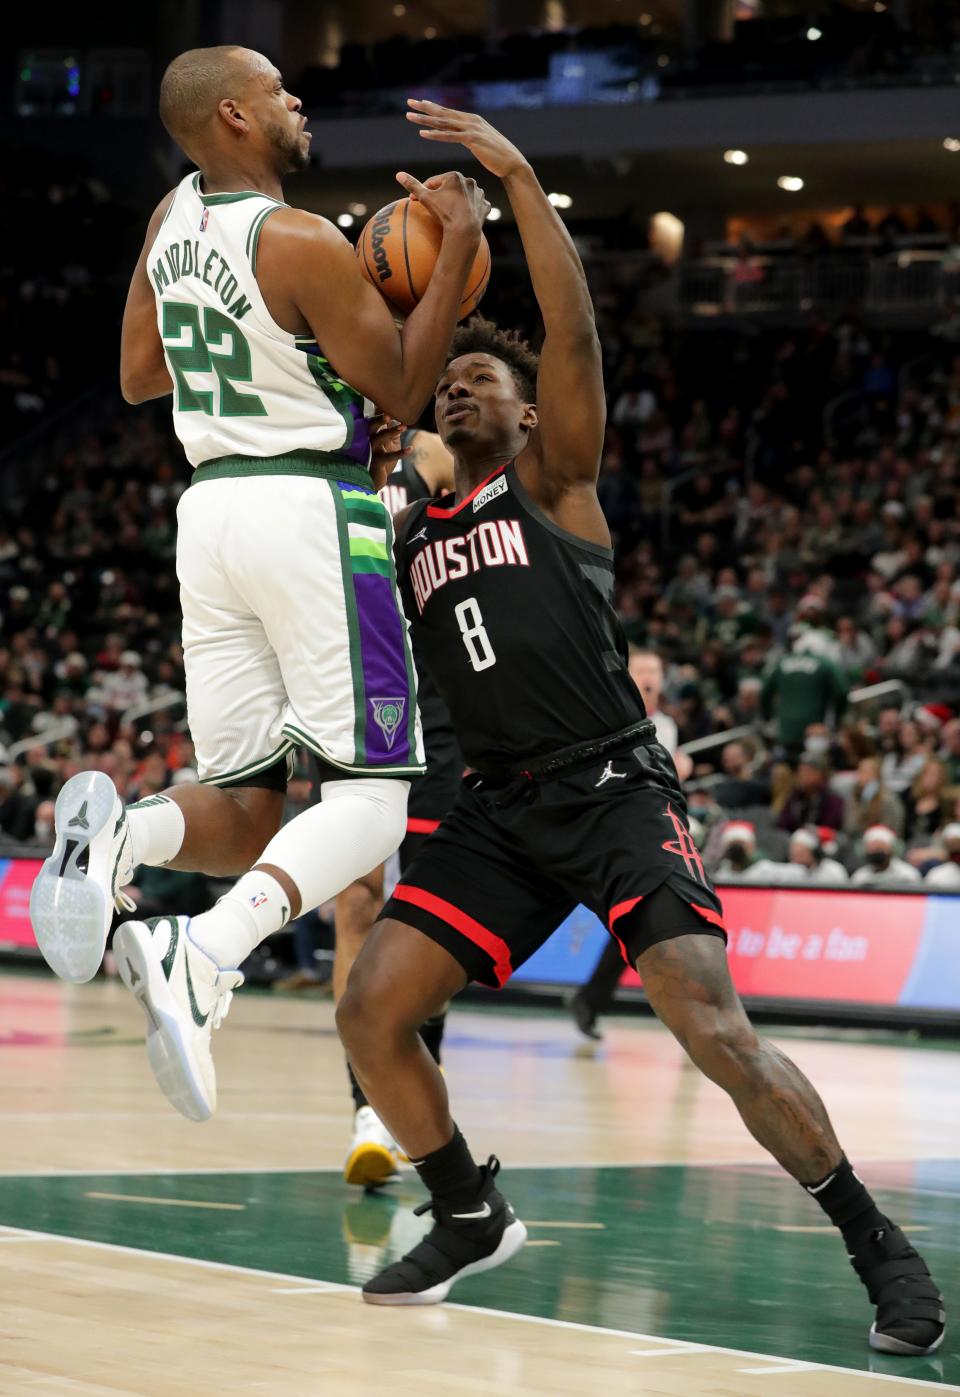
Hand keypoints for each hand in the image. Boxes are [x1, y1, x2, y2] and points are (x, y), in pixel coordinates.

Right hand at [368, 412, 407, 492]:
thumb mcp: (386, 446)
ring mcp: (369, 453)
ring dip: (391, 433)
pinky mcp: (376, 463)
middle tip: (388, 415)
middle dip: (378, 421)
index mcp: (368, 436)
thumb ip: (392, 434)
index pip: (371, 422)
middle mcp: (366, 442)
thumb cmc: (379, 460)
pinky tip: (411, 449)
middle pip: (370, 428)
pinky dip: (400, 453)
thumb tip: (400, 421)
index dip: (377, 414)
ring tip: (403, 427)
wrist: (372, 482)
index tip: (386, 406)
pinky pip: (388, 457)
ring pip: (378, 440)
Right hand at [394, 169, 488, 237]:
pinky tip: (465, 215)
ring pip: (464, 195)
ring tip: (450, 212)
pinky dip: (471, 209)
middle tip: (434, 208)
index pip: (435, 182)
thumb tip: (398, 174)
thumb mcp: (425, 198)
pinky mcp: (485, 206)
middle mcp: (469, 181)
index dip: (425, 191)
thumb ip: (413, 185)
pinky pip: (477, 206)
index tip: (416, 201)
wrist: (464, 231)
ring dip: (457, 200)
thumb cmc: (444, 213)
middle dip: (442, 195)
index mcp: (454, 176)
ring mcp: (479, 194)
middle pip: (450, 188)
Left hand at [405, 99, 527, 180]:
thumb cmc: (498, 157)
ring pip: (443, 123)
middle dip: (425, 108)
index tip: (419, 103)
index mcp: (472, 120)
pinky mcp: (472, 139)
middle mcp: (470, 120)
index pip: (448, 112)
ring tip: (410, 117)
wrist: (512, 163)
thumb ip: (471, 136)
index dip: (433, 107)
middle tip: (409, 103)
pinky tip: (423, 134)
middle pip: (443, 113)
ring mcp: (471, 129)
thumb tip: (464, 136)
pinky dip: (436, 135)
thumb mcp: (482, 142)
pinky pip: (450, 137)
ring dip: (425, 120)